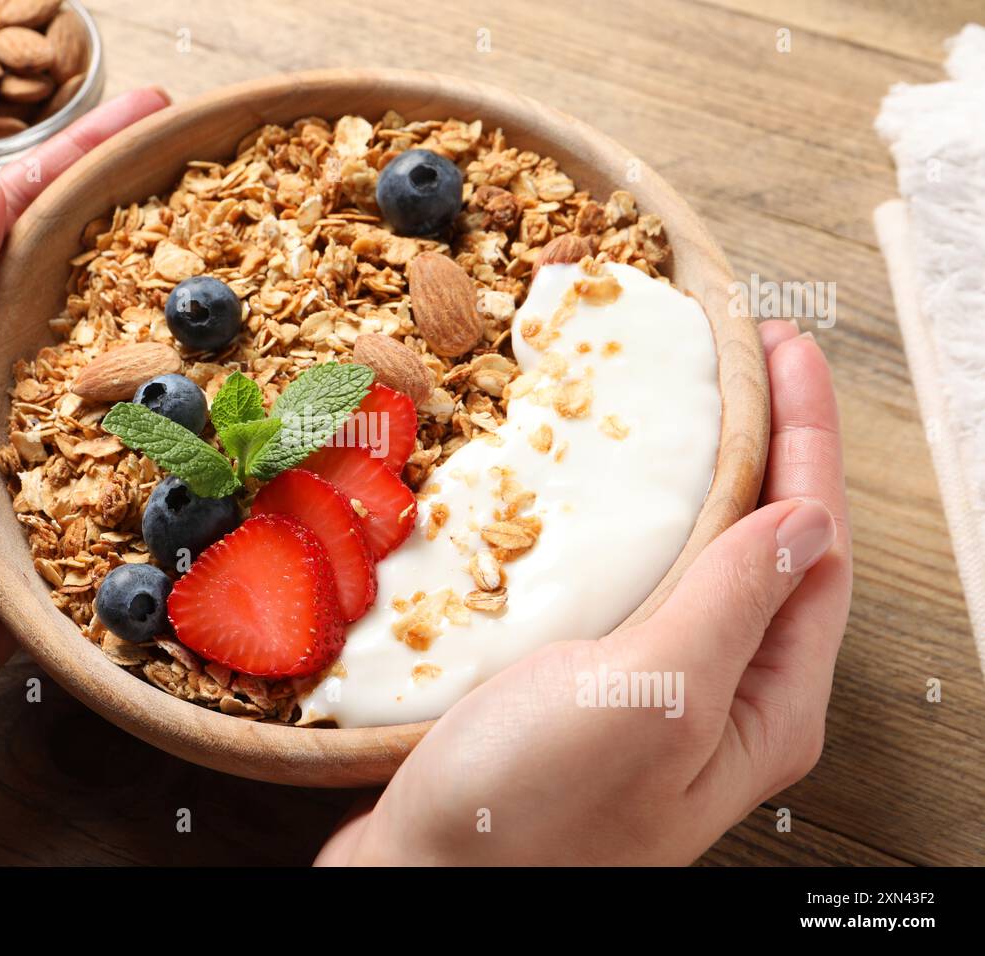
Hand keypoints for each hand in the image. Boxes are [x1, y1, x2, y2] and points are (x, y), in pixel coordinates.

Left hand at [0, 89, 168, 863]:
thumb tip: (4, 184)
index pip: (22, 216)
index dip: (89, 158)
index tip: (159, 111)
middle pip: (85, 289)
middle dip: (153, 239)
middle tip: (235, 198)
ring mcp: (30, 453)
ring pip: (124, 381)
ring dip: (187, 342)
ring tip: (263, 296)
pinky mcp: (61, 527)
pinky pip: (136, 478)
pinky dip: (186, 452)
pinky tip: (241, 428)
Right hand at [318, 321, 851, 864]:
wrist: (421, 882)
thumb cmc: (530, 812)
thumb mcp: (650, 698)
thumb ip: (732, 604)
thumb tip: (806, 516)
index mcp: (761, 701)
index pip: (813, 543)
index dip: (804, 435)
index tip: (783, 347)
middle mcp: (718, 693)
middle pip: (763, 542)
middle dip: (758, 442)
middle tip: (734, 355)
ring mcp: (649, 689)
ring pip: (693, 559)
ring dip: (692, 475)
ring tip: (677, 402)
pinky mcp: (582, 683)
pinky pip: (628, 583)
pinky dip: (625, 522)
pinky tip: (597, 491)